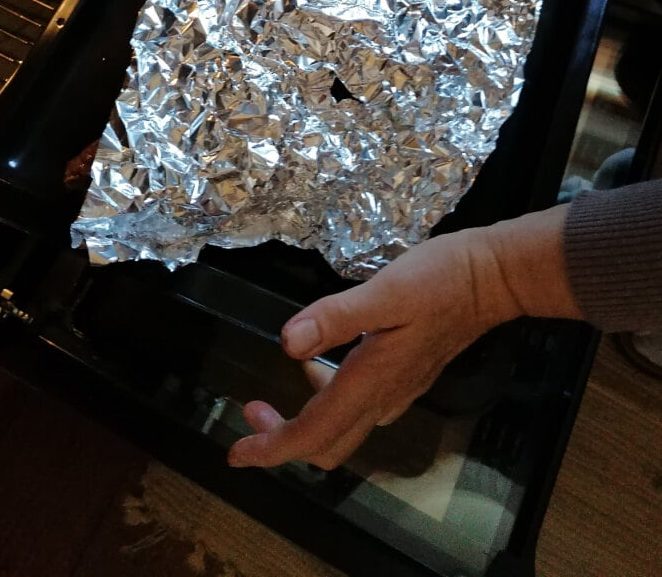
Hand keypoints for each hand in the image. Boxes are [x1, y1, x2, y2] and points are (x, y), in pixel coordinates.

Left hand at [228, 205, 580, 469]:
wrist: (493, 278)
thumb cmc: (440, 279)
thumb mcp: (386, 291)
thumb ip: (336, 317)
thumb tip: (287, 343)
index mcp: (371, 380)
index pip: (314, 433)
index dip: (271, 448)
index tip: (236, 452)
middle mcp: (383, 396)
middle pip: (326, 443)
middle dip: (282, 439)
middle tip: (250, 413)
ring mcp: (398, 390)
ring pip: (342, 429)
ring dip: (303, 422)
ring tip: (274, 392)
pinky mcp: (407, 376)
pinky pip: (359, 408)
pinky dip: (328, 402)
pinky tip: (321, 366)